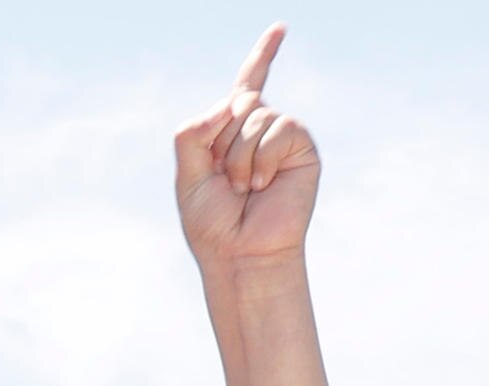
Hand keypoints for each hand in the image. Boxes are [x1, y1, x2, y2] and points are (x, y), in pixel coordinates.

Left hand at [174, 25, 317, 267]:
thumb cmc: (213, 223)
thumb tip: (235, 101)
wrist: (241, 254)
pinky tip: (263, 184)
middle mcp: (259, 130)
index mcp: (230, 134)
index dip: (263, 56)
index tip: (280, 29)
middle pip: (236, 104)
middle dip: (222, 143)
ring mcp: (282, 137)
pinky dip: (263, 157)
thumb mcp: (187, 175)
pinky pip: (280, 127)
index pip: (246, 86)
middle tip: (228, 183)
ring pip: (255, 116)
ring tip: (246, 188)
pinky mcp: (302, 147)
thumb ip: (193, 132)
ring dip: (240, 157)